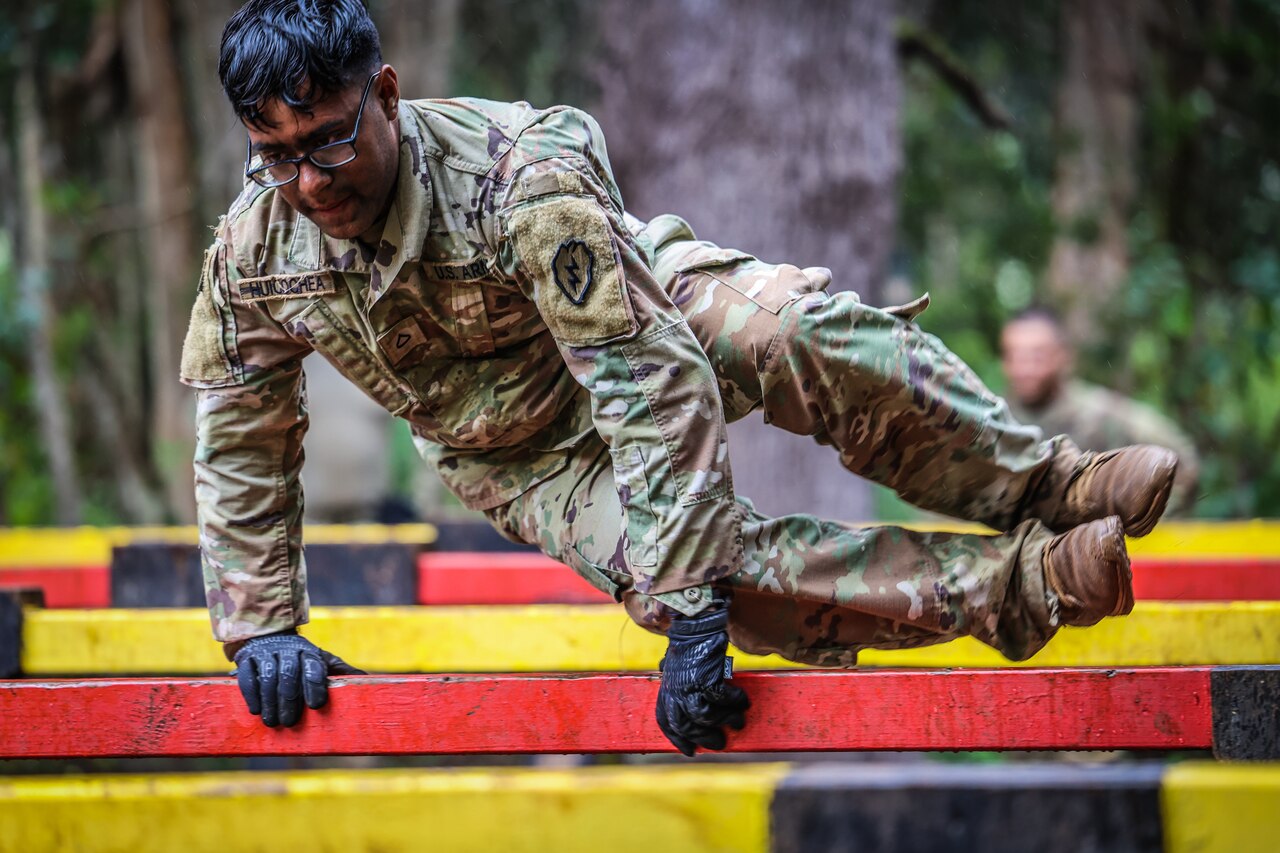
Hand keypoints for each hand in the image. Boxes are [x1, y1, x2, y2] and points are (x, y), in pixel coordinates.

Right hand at [232, 632, 364, 727]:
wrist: (269, 636)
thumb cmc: (301, 658)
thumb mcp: (322, 661)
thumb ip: (342, 671)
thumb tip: (366, 679)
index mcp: (310, 652)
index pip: (314, 666)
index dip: (315, 685)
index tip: (315, 705)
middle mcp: (288, 650)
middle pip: (289, 673)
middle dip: (290, 699)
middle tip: (289, 721)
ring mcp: (266, 653)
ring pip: (268, 676)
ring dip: (270, 701)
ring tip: (272, 721)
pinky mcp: (246, 658)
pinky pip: (247, 676)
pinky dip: (252, 694)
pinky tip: (256, 710)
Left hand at [655, 597, 749, 755]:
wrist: (697, 622)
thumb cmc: (690, 644)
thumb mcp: (677, 666)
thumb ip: (679, 684)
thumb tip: (685, 700)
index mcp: (666, 688)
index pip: (666, 721)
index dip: (677, 738)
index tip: (690, 750)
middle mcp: (674, 688)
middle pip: (685, 724)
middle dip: (703, 737)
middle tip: (720, 743)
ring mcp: (688, 683)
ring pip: (705, 715)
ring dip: (724, 721)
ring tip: (738, 722)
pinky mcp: (705, 676)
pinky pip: (722, 698)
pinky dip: (734, 702)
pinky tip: (743, 701)